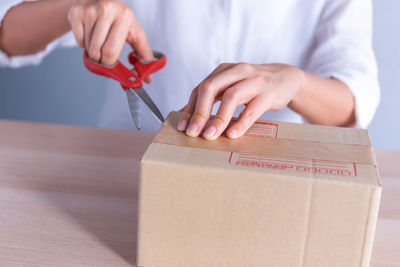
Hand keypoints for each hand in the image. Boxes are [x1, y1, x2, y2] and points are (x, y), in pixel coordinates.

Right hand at [67, 0, 152, 79]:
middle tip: (105, 54)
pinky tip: (90, 33)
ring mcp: (89, 10)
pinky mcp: (76, 12)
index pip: (111, 51)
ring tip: (99, 39)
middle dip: (100, 60)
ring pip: (88, 48)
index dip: (109, 63)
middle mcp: (107, 10)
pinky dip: (84, 43)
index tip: (111, 65)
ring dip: (93, 51)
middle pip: (97, 52)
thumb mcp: (135, 33)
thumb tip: (148, 78)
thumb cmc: (120, 19)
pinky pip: (78, 41)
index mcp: (125, 16)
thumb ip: (143, 55)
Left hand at [177, 63, 303, 139]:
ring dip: (218, 118)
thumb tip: (186, 116)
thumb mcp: (231, 86)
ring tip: (210, 136)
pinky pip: (253, 109)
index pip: (200, 88)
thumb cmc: (253, 86)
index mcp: (224, 70)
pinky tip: (233, 134)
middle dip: (199, 112)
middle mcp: (237, 71)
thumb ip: (212, 98)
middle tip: (192, 133)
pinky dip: (241, 122)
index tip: (183, 127)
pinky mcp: (269, 93)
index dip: (190, 108)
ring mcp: (254, 81)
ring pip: (231, 97)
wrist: (286, 79)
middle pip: (211, 88)